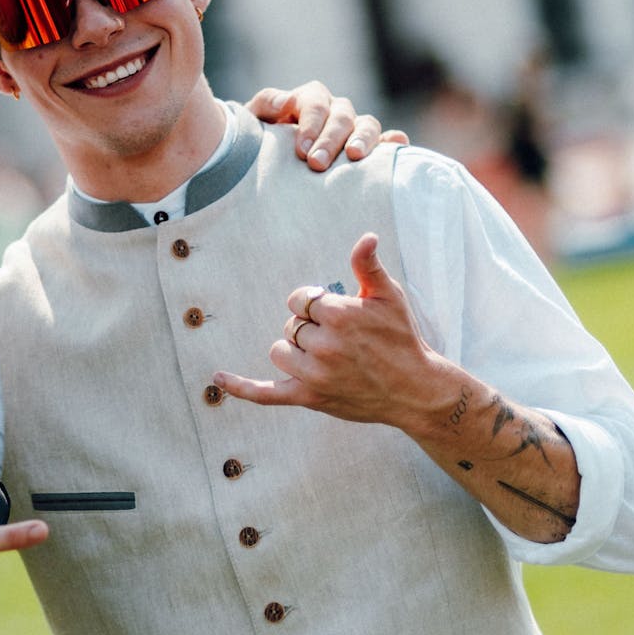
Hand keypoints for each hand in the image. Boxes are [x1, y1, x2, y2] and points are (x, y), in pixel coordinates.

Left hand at [214, 233, 450, 429]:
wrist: (416, 389)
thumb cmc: (403, 338)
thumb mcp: (389, 297)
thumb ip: (368, 266)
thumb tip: (366, 237)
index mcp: (339, 315)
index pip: (299, 300)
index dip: (315, 305)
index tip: (336, 315)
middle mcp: (324, 344)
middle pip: (291, 326)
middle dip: (311, 329)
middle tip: (344, 342)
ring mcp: (315, 374)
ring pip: (280, 350)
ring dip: (295, 351)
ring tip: (327, 358)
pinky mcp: (309, 397)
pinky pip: (267, 393)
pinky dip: (242, 387)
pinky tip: (218, 378)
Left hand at [245, 82, 407, 170]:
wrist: (264, 166)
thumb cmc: (258, 142)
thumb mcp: (253, 121)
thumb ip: (266, 105)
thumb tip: (287, 101)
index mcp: (309, 99)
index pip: (316, 103)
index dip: (311, 124)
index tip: (301, 152)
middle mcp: (335, 110)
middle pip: (342, 116)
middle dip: (331, 139)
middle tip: (317, 164)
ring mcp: (354, 128)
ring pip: (368, 124)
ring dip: (363, 139)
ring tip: (354, 157)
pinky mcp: (368, 148)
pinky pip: (386, 141)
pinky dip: (393, 142)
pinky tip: (397, 144)